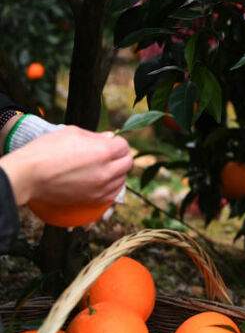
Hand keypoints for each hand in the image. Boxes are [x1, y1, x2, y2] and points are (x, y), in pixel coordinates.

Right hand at [0, 126, 132, 205]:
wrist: (28, 175)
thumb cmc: (46, 150)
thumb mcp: (73, 133)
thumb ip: (96, 136)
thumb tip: (111, 137)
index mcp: (104, 150)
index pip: (124, 146)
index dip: (117, 143)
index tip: (110, 144)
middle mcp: (106, 170)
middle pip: (128, 163)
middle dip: (121, 157)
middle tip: (110, 155)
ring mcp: (100, 187)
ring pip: (122, 179)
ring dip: (117, 173)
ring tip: (105, 168)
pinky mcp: (92, 199)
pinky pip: (113, 194)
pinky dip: (112, 187)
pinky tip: (104, 182)